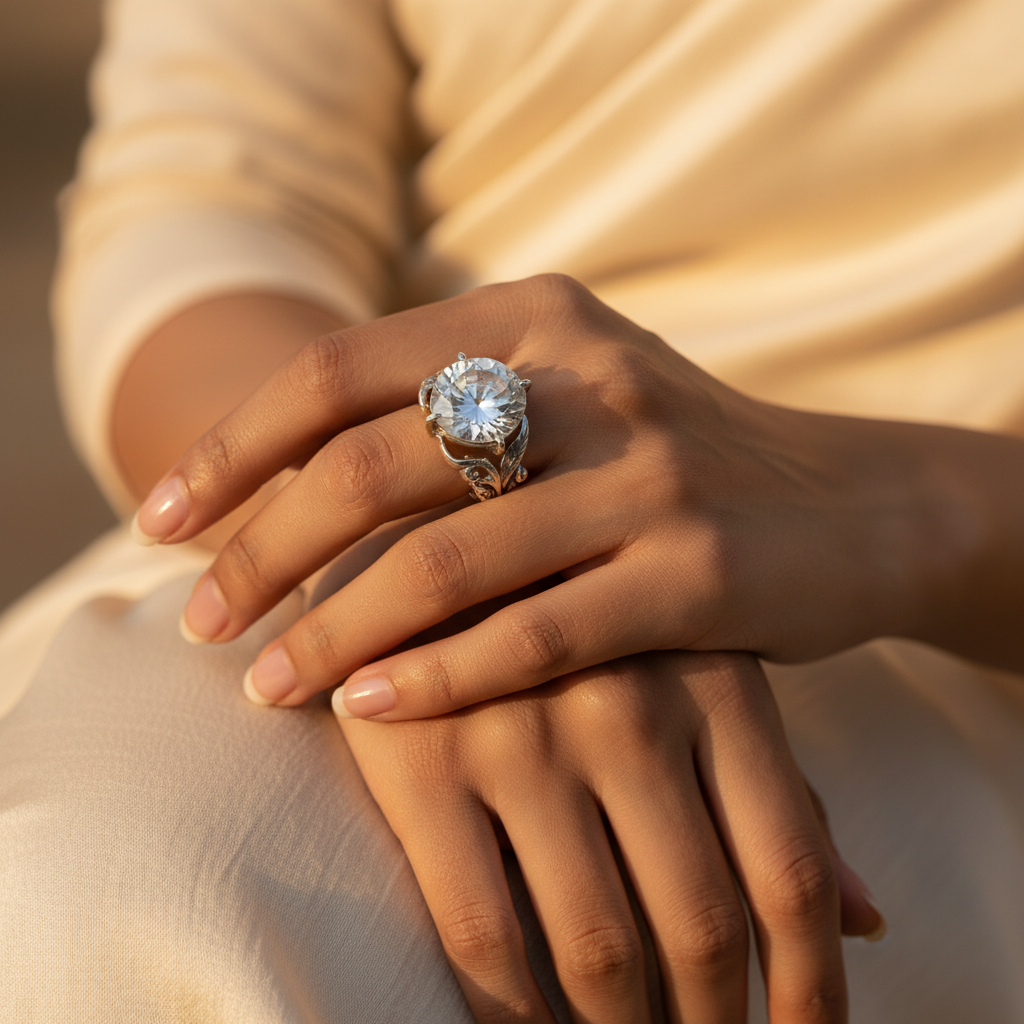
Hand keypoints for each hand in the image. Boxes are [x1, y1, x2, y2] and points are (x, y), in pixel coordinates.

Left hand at [133, 273, 1008, 711]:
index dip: (236, 445)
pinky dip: (441, 677)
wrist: (850, 505)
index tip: (163, 520)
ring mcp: (648, 474)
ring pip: (445, 559)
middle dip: (262, 549)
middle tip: (201, 621)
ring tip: (264, 686)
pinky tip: (370, 710)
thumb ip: (450, 410)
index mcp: (536, 316)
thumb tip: (284, 479)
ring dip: (333, 628)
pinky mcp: (699, 572)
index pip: (342, 368)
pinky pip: (536, 634)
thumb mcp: (569, 395)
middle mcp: (588, 377)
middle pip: (373, 464)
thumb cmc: (676, 459)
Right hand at [339, 647, 882, 1023]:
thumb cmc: (584, 619)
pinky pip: (485, 933)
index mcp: (708, 680)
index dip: (813, 984)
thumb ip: (777, 789)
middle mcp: (625, 708)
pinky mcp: (424, 761)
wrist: (436, 527)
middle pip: (703, 923)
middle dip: (713, 1023)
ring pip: (598, 946)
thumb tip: (867, 915)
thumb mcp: (697, 673)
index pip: (788, 868)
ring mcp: (521, 733)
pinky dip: (515, 1013)